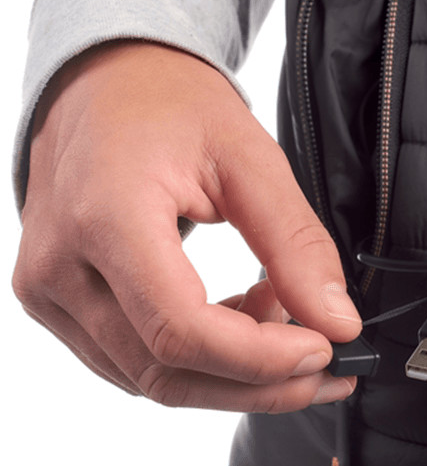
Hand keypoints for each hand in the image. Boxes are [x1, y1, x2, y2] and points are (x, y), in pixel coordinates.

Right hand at [13, 42, 361, 411]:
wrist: (101, 82)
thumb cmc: (168, 105)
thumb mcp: (250, 158)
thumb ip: (297, 244)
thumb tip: (338, 321)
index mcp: (104, 216)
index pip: (179, 329)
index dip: (260, 359)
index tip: (324, 348)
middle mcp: (60, 264)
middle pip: (166, 371)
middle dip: (260, 383)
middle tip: (327, 366)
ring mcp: (49, 290)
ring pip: (151, 381)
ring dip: (234, 375)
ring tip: (288, 325)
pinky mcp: (57, 303)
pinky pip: (133, 362)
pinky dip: (201, 360)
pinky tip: (244, 323)